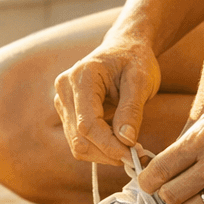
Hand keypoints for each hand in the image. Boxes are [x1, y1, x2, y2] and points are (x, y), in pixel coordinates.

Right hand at [53, 40, 161, 165]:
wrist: (125, 48)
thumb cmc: (135, 60)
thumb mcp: (141, 81)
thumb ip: (131, 110)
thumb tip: (126, 141)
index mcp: (81, 77)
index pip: (87, 123)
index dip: (108, 145)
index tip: (133, 156)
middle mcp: (65, 89)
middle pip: (79, 137)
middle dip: (107, 153)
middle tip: (136, 156)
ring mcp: (62, 100)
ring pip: (77, 143)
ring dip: (104, 153)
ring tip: (130, 148)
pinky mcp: (67, 111)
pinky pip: (79, 139)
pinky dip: (100, 147)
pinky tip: (119, 142)